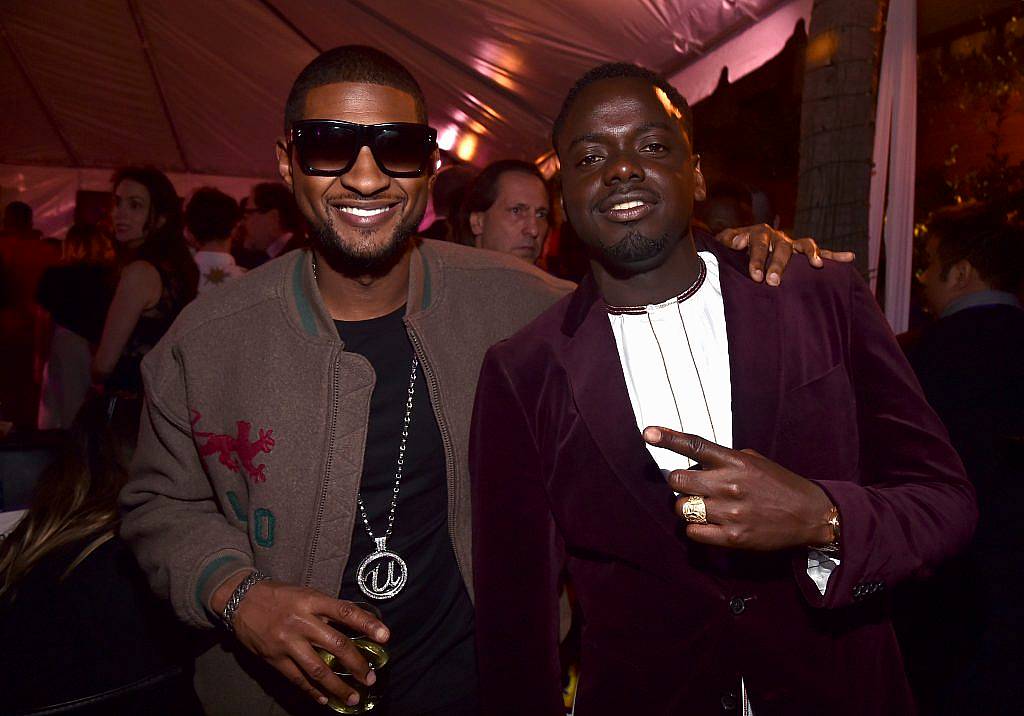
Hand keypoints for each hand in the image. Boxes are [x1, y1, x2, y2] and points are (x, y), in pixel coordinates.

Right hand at [215, 576, 389, 707]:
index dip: (367, 624)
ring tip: (353, 697)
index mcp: (312, 601)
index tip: (385, 636)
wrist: (241, 600)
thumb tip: (353, 625)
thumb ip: (326, 609)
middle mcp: (301, 621)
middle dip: (356, 664)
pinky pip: (297, 679)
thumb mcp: (305, 593)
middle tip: (370, 678)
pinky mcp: (274, 658)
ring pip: (318, 668)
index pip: (345, 612)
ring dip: (338, 685)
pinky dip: (312, 690)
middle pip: (336, 644)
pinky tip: (325, 698)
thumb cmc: (279, 596)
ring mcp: (287, 642)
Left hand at [643, 427, 834, 550]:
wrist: (810, 515)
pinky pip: (693, 532)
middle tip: (692, 486)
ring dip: (686, 507)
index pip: (695, 445)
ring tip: (704, 506)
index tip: (647, 432)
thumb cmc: (779, 484)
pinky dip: (695, 527)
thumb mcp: (754, 461)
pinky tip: (709, 523)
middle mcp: (729, 484)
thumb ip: (724, 458)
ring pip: (682, 507)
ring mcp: (730, 512)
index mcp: (735, 461)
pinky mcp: (732, 537)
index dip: (668, 438)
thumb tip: (693, 458)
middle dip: (679, 483)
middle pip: (677, 480)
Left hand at [715, 224, 855, 285]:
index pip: (758, 244)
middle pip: (781, 248)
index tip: (755, 276)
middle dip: (778, 265)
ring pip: (804, 246)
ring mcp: (792, 244)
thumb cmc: (733, 247)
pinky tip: (850, 257)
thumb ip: (726, 241)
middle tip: (772, 281)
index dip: (757, 259)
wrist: (742, 242)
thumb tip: (736, 242)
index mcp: (759, 234)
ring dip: (811, 255)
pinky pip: (822, 251)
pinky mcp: (803, 252)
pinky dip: (835, 254)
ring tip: (817, 265)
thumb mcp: (726, 243)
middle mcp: (778, 237)